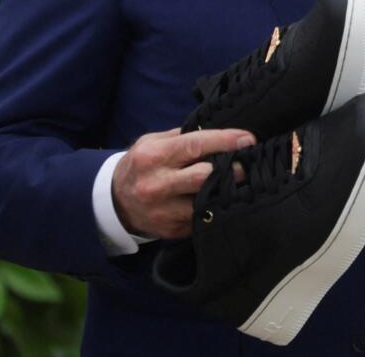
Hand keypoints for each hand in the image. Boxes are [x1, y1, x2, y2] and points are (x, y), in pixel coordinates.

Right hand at [112, 127, 254, 238]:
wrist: (114, 202)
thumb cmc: (141, 164)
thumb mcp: (153, 142)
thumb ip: (184, 137)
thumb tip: (221, 134)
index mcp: (154, 157)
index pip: (196, 145)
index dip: (226, 141)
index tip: (248, 139)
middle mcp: (157, 185)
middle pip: (205, 177)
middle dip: (233, 169)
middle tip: (250, 163)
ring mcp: (164, 211)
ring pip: (207, 201)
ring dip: (227, 191)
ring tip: (241, 181)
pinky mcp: (172, 230)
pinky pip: (203, 218)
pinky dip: (216, 207)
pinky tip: (224, 198)